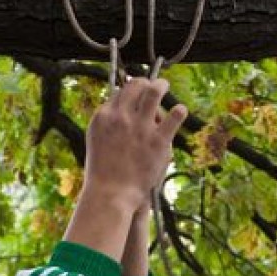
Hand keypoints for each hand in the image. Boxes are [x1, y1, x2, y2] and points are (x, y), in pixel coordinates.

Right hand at [83, 78, 186, 212]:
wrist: (111, 193)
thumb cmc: (103, 171)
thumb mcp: (96, 140)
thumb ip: (108, 122)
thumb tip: (120, 106)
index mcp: (103, 116)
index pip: (120, 91)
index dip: (130, 90)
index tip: (137, 92)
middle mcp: (121, 117)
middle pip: (136, 85)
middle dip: (146, 82)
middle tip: (154, 85)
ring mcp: (140, 127)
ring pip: (154, 91)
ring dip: (162, 85)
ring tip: (165, 85)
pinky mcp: (158, 141)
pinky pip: (174, 115)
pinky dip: (179, 110)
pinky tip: (180, 111)